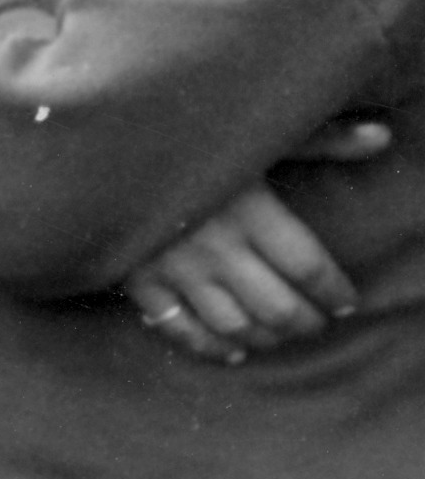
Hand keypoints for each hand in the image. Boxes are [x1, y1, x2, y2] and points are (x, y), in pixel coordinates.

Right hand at [126, 116, 388, 364]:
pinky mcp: (137, 279)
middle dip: (307, 322)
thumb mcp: (253, 130)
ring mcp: (174, 268)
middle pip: (278, 307)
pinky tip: (234, 349)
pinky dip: (211, 347)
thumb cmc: (183, 131)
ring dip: (266, 337)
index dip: (335, 292)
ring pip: (236, 325)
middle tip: (318, 322)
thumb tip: (382, 138)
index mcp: (249, 210)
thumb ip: (320, 139)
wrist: (95, 142)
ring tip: (280, 333)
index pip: (310, 269)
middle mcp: (216, 247)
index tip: (347, 300)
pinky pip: (181, 330)